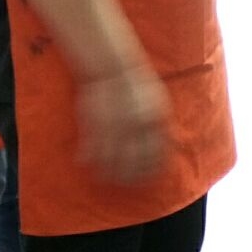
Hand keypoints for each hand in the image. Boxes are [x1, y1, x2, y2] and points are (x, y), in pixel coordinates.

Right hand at [76, 61, 167, 185]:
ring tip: (105, 179)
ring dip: (107, 171)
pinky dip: (88, 157)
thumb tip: (165, 147)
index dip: (151, 168)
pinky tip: (86, 163)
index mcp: (155, 120)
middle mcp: (135, 125)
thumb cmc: (138, 85)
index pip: (156, 153)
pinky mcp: (95, 121)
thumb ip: (158, 125)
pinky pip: (91, 145)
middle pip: (134, 160)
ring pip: (110, 157)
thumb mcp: (157, 102)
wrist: (113, 68)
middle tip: (126, 183)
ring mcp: (114, 124)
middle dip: (130, 175)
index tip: (147, 177)